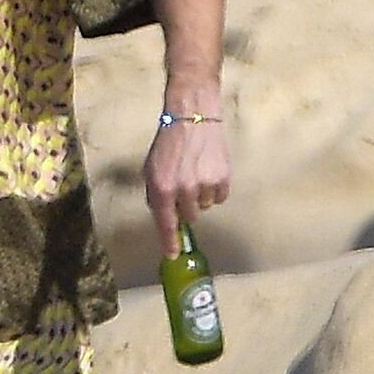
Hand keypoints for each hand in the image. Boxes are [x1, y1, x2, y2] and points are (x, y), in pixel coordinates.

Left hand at [144, 120, 231, 256]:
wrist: (191, 118)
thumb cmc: (167, 144)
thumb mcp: (150, 170)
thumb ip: (156, 195)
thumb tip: (165, 218)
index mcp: (161, 188)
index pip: (165, 224)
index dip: (169, 242)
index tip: (172, 255)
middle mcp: (183, 190)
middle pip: (188, 217)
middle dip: (185, 207)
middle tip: (183, 187)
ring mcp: (205, 185)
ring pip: (204, 207)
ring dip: (200, 197)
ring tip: (196, 174)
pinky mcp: (223, 179)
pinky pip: (219, 198)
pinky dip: (214, 190)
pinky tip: (208, 172)